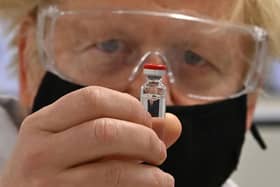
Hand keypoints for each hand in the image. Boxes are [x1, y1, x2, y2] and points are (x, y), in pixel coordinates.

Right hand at [1, 86, 180, 186]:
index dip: (129, 106)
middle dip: (145, 137)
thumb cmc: (53, 168)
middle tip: (159, 149)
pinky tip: (152, 186)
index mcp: (42, 123)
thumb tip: (171, 123)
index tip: (147, 120)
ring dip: (151, 172)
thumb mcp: (72, 140)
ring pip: (114, 170)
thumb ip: (119, 128)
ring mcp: (48, 184)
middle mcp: (40, 151)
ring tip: (161, 175)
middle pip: (106, 131)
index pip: (92, 98)